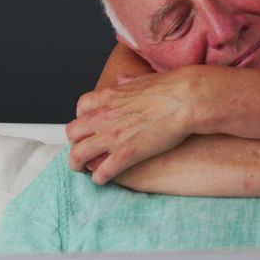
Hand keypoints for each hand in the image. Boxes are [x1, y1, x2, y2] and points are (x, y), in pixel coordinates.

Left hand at [66, 67, 204, 183]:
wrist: (186, 99)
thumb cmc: (171, 88)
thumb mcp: (143, 80)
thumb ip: (129, 82)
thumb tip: (123, 80)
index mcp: (109, 97)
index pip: (81, 108)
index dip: (82, 119)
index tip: (88, 127)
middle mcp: (104, 117)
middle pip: (73, 132)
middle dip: (74, 143)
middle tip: (82, 150)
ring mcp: (112, 136)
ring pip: (78, 154)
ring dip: (77, 164)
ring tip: (82, 170)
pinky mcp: (126, 154)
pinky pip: (102, 171)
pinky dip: (98, 177)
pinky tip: (102, 179)